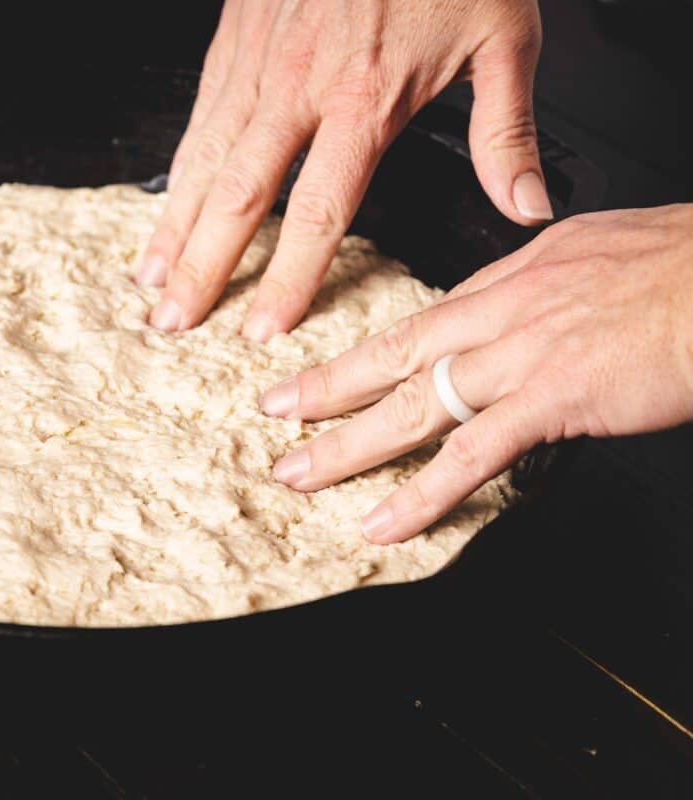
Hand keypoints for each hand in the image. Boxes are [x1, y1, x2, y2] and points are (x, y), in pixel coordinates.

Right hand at [136, 0, 548, 340]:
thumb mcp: (503, 35)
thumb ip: (505, 131)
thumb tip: (524, 207)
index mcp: (364, 99)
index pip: (318, 212)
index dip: (288, 277)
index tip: (264, 326)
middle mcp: (298, 88)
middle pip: (237, 198)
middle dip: (202, 268)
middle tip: (171, 321)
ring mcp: (259, 62)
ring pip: (203, 160)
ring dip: (174, 226)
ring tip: (149, 279)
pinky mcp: (236, 38)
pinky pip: (200, 117)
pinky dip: (177, 169)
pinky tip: (167, 202)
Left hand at [259, 204, 692, 543]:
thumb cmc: (686, 266)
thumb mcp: (600, 250)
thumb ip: (549, 280)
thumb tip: (527, 295)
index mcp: (515, 275)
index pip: (424, 321)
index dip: (370, 350)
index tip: (332, 368)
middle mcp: (504, 311)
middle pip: (394, 354)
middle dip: (326, 387)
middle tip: (275, 412)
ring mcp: (521, 355)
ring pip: (412, 404)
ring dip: (347, 445)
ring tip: (297, 473)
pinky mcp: (551, 397)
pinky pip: (470, 454)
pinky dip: (419, 492)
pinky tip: (382, 519)